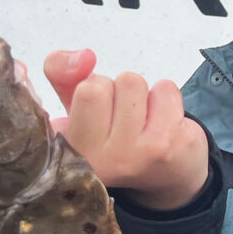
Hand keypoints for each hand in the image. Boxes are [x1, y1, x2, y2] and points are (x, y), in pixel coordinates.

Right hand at [40, 49, 208, 209]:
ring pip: (134, 83)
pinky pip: (166, 90)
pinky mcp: (170, 146)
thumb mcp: (77, 108)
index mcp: (73, 151)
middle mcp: (102, 160)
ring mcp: (138, 155)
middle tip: (125, 117)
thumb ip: (62, 74)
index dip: (97, 88)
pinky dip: (168, 98)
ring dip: (143, 93)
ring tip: (145, 120)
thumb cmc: (116, 136)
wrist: (167, 175)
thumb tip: (85, 57)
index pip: (84, 90)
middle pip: (106, 83)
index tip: (103, 112)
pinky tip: (166, 125)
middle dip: (119, 89)